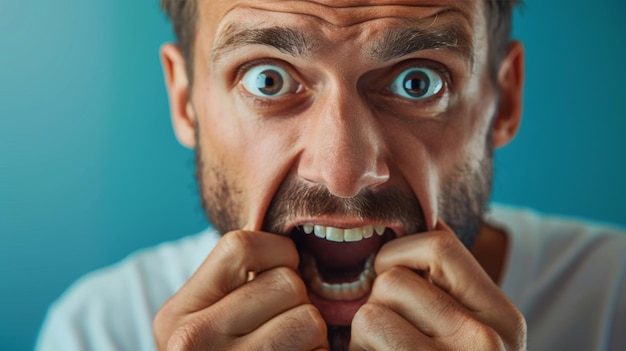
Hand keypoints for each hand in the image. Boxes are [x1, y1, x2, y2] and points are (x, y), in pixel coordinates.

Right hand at [153, 230, 328, 349]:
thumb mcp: (203, 323)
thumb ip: (234, 285)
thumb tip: (295, 251)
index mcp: (177, 315)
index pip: (242, 245)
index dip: (276, 254)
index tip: (278, 277)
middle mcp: (193, 341)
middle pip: (287, 283)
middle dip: (298, 301)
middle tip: (283, 325)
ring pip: (311, 319)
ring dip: (313, 334)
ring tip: (290, 350)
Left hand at [349, 221, 525, 349]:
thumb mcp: (474, 329)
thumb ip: (450, 286)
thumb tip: (415, 228)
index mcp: (501, 316)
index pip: (438, 245)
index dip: (400, 255)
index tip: (394, 279)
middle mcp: (484, 341)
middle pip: (391, 282)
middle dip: (378, 304)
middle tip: (393, 336)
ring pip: (368, 315)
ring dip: (364, 337)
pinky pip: (358, 350)